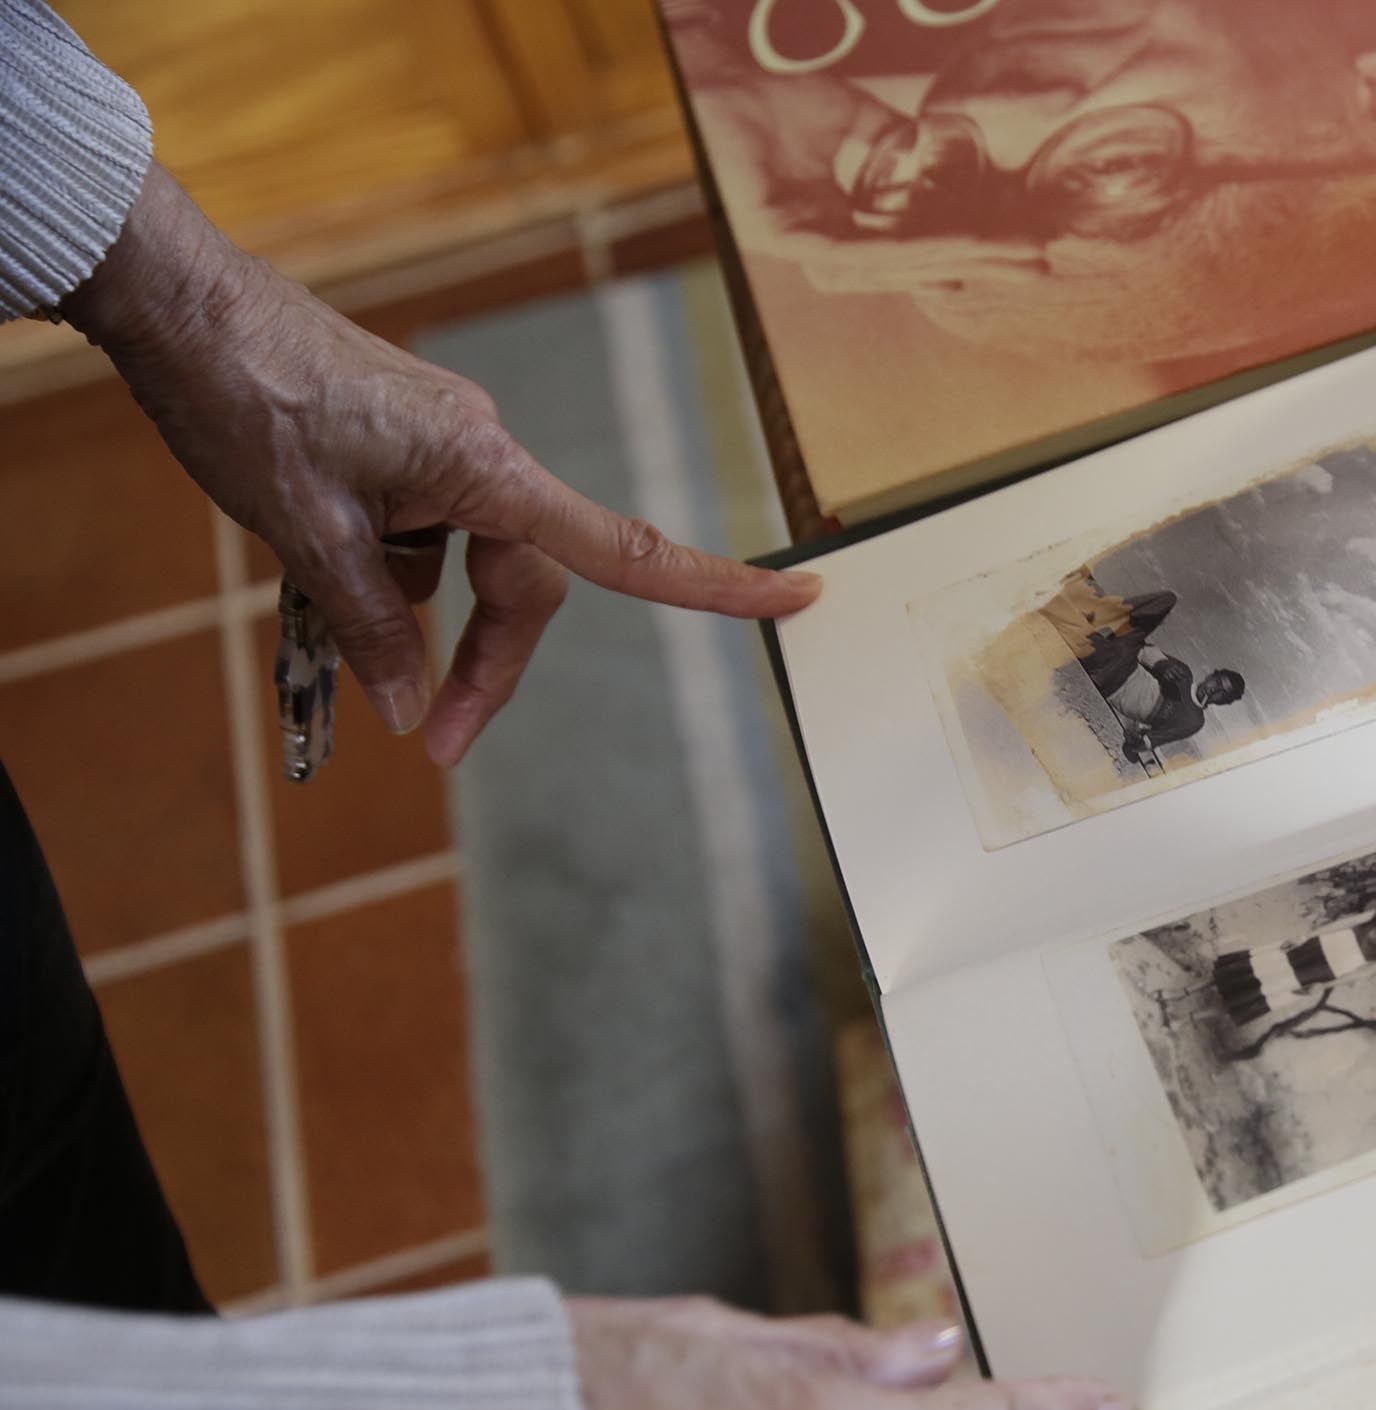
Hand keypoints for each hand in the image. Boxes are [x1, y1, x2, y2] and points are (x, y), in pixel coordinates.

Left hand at [61, 164, 820, 766]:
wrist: (178, 301)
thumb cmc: (243, 398)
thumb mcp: (302, 534)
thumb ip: (370, 625)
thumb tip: (410, 708)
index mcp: (484, 469)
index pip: (623, 549)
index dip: (717, 586)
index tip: (797, 602)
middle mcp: (485, 450)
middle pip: (528, 585)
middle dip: (486, 666)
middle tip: (430, 742)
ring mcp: (449, 441)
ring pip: (467, 559)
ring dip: (412, 607)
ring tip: (314, 605)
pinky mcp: (411, 436)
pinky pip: (428, 525)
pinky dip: (388, 563)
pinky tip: (316, 550)